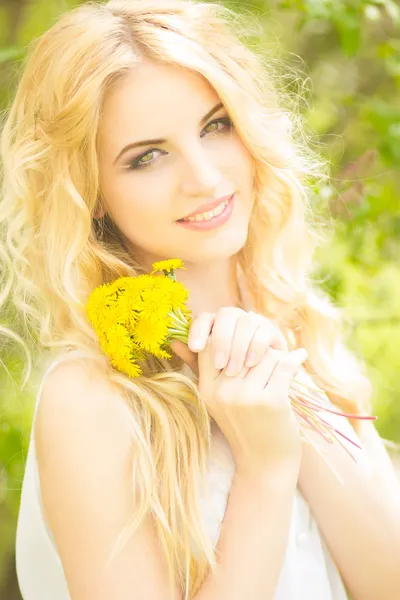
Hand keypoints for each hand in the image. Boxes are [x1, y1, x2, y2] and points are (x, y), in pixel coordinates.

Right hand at [171, 308, 307, 471]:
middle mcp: (223, 393)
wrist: (265, 463)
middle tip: (269, 350)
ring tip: (284, 360)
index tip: (244, 342)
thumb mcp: (218, 400)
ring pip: (265, 354)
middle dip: (258, 347)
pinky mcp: (271, 401)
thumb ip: (206, 369)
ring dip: (278, 355)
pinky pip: (284, 364)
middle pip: (242, 346)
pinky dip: (295, 358)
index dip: (229, 338)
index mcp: (207, 390)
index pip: (212, 345)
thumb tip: (176, 338)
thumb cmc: (244, 426)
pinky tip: (300, 356)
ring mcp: (246, 397)